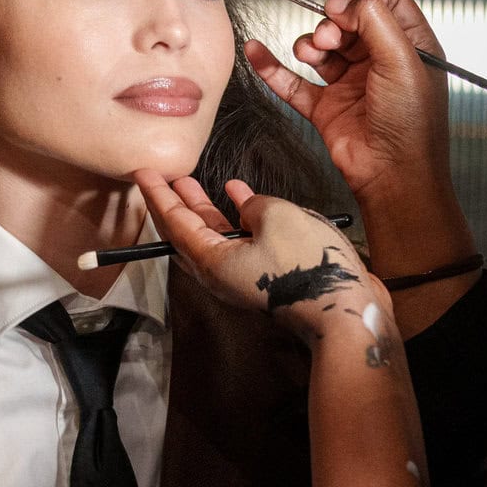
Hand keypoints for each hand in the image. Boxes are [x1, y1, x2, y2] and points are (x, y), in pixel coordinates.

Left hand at [133, 171, 386, 345]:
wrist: (343, 313)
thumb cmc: (307, 268)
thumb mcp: (276, 217)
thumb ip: (254, 204)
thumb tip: (248, 206)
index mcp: (212, 261)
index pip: (174, 224)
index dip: (158, 195)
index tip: (143, 173)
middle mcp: (222, 272)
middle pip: (188, 233)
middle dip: (174, 202)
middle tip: (160, 178)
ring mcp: (244, 275)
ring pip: (214, 236)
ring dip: (204, 208)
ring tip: (192, 184)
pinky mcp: (266, 275)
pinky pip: (241, 241)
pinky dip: (237, 217)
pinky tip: (239, 196)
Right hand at [244, 0, 451, 209]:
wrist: (394, 176)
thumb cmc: (412, 126)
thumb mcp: (403, 61)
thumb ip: (375, 20)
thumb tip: (345, 3)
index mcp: (409, 47)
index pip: (384, 4)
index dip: (362, 4)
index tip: (349, 15)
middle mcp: (380, 63)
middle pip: (347, 23)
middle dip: (331, 25)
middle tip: (328, 37)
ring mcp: (352, 85)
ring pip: (321, 49)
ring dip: (308, 44)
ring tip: (309, 53)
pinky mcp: (327, 107)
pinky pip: (294, 82)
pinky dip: (273, 66)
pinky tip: (257, 52)